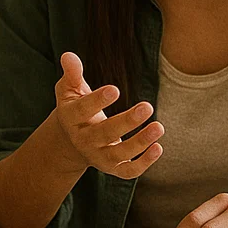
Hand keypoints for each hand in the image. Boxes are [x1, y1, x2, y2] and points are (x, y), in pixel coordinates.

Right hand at [50, 52, 163, 179]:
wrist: (71, 142)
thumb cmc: (75, 108)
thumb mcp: (69, 90)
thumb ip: (72, 74)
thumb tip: (69, 55)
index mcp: (70, 118)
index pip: (82, 110)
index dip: (97, 101)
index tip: (115, 89)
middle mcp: (83, 140)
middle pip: (104, 133)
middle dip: (126, 122)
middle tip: (147, 106)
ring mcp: (98, 156)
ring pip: (118, 154)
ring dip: (140, 142)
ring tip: (159, 127)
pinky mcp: (112, 168)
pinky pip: (128, 171)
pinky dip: (143, 164)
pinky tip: (158, 148)